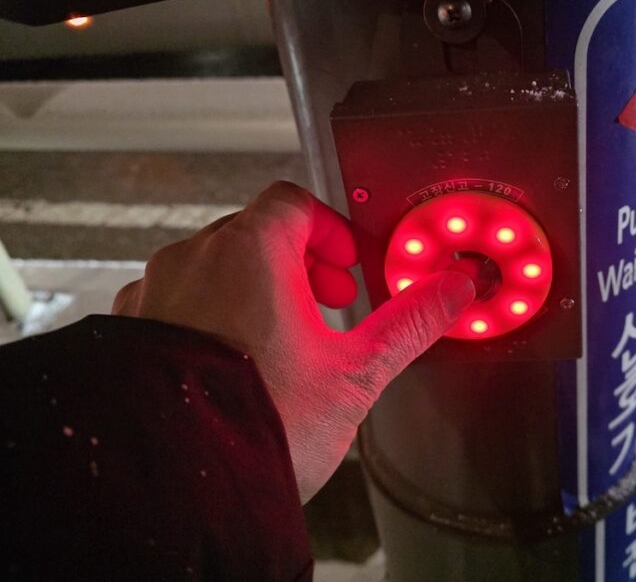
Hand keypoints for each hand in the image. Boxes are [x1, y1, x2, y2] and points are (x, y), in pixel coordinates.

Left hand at [113, 181, 474, 502]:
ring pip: (213, 268)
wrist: (181, 488)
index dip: (331, 231)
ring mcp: (155, 293)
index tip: (349, 264)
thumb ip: (410, 322)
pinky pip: (175, 302)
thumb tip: (450, 291)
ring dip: (252, 289)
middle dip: (299, 263)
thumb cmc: (262, 426)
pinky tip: (232, 363)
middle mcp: (194, 260)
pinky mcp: (129, 331)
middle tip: (327, 304)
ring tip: (280, 341)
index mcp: (251, 251)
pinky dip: (208, 316)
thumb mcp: (356, 372)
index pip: (295, 203)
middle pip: (255, 233)